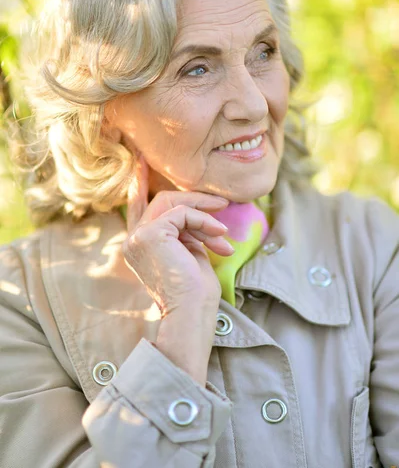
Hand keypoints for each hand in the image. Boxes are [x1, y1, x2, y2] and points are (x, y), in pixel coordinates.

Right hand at [122, 155, 233, 318]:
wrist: (192, 314)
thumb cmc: (195, 292)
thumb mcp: (190, 253)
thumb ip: (186, 231)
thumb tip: (200, 213)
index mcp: (139, 246)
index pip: (137, 207)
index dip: (139, 184)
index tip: (140, 161)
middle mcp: (132, 240)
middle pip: (164, 203)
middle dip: (196, 201)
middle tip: (223, 204)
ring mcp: (138, 237)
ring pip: (174, 204)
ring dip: (204, 213)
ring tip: (224, 232)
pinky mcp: (151, 234)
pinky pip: (183, 213)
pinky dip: (205, 221)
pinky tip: (219, 236)